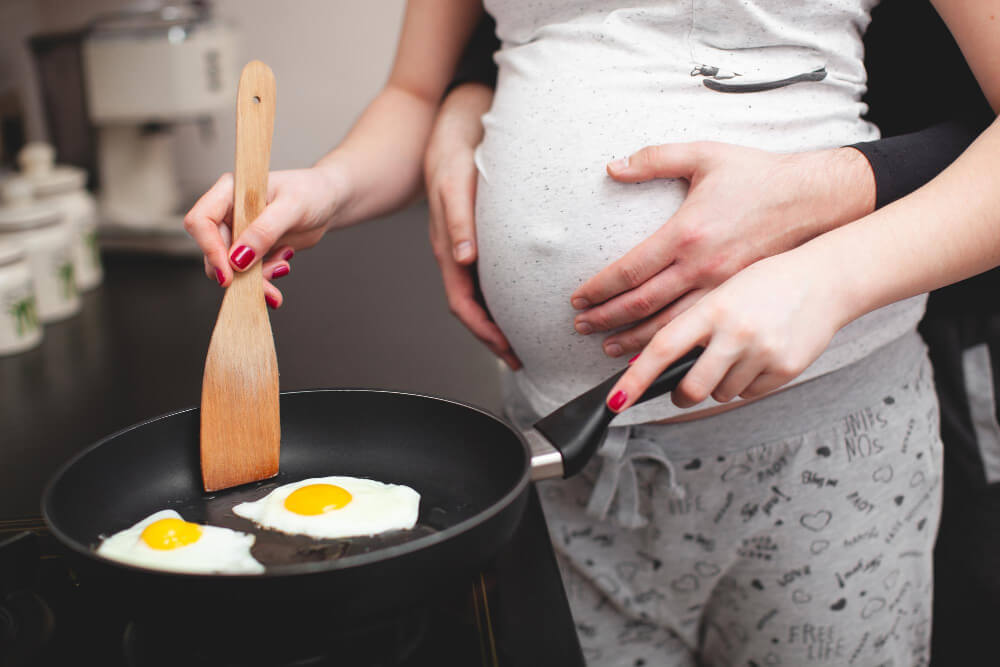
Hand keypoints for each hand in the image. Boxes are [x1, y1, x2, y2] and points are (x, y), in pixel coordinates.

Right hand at [184, 167, 341, 307]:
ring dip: (254, 279)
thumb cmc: (312, 192)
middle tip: (265, 286)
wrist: (329, 202)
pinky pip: (247, 273)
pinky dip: (264, 279)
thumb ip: (264, 231)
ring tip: (282, 269)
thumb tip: (238, 260)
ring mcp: (239, 232)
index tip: (229, 272)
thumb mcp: (292, 207)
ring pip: (230, 267)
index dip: (210, 248)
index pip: (201, 221)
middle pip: (214, 250)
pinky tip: (283, 265)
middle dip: (238, 273)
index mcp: (229, 191)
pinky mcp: (251, 249)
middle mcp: (228, 212)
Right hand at [424, 83, 520, 369]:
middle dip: (494, 337)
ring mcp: (466, 245)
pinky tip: (524, 296)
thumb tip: (462, 260)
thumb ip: (457, 220)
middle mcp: (455, 252)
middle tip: (521, 357)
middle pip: (472, 307)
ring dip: (499, 319)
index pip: (461, 304)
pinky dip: (505, 293)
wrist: (453, 120)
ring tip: (524, 337)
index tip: (507, 352)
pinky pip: (489, 274)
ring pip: (480, 294)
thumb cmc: (452, 148)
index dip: (483, 333)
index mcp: (446, 247)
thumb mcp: (454, 181)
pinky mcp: (479, 233)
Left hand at [570, 142, 874, 356]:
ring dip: (634, 339)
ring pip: (669, 325)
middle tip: (581, 326)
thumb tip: (613, 167)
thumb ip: (654, 159)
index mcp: (687, 232)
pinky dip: (673, 347)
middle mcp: (702, 265)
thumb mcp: (705, 155)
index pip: (630, 270)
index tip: (578, 298)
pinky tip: (657, 352)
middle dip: (606, 319)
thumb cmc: (759, 175)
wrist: (815, 199)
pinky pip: (699, 330)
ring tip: (608, 347)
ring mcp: (722, 287)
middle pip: (642, 304)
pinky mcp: (739, 298)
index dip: (599, 288)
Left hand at [604, 248, 849, 411]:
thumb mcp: (721, 291)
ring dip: (718, 385)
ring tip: (734, 354)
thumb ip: (692, 325)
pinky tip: (757, 357)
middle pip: (691, 388)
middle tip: (683, 388)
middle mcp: (735, 330)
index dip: (635, 379)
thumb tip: (656, 365)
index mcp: (711, 306)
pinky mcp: (785, 368)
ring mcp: (762, 351)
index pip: (662, 349)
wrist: (824, 279)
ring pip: (721, 394)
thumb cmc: (764, 283)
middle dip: (681, 395)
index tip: (615, 402)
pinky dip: (745, 383)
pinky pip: (748, 394)